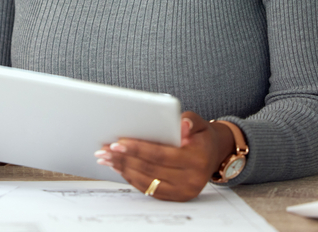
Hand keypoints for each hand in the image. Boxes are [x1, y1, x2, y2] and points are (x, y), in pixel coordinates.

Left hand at [94, 112, 236, 201]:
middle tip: (104, 150)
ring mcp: (183, 192)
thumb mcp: (200, 123)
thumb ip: (189, 121)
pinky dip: (131, 178)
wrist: (213, 155)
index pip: (160, 155)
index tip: (117, 142)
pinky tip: (119, 167)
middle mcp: (191, 180)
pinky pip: (149, 189)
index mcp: (196, 160)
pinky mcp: (176, 197)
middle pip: (149, 169)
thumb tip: (180, 124)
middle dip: (124, 159)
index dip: (137, 149)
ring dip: (123, 169)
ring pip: (146, 181)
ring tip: (106, 158)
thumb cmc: (201, 136)